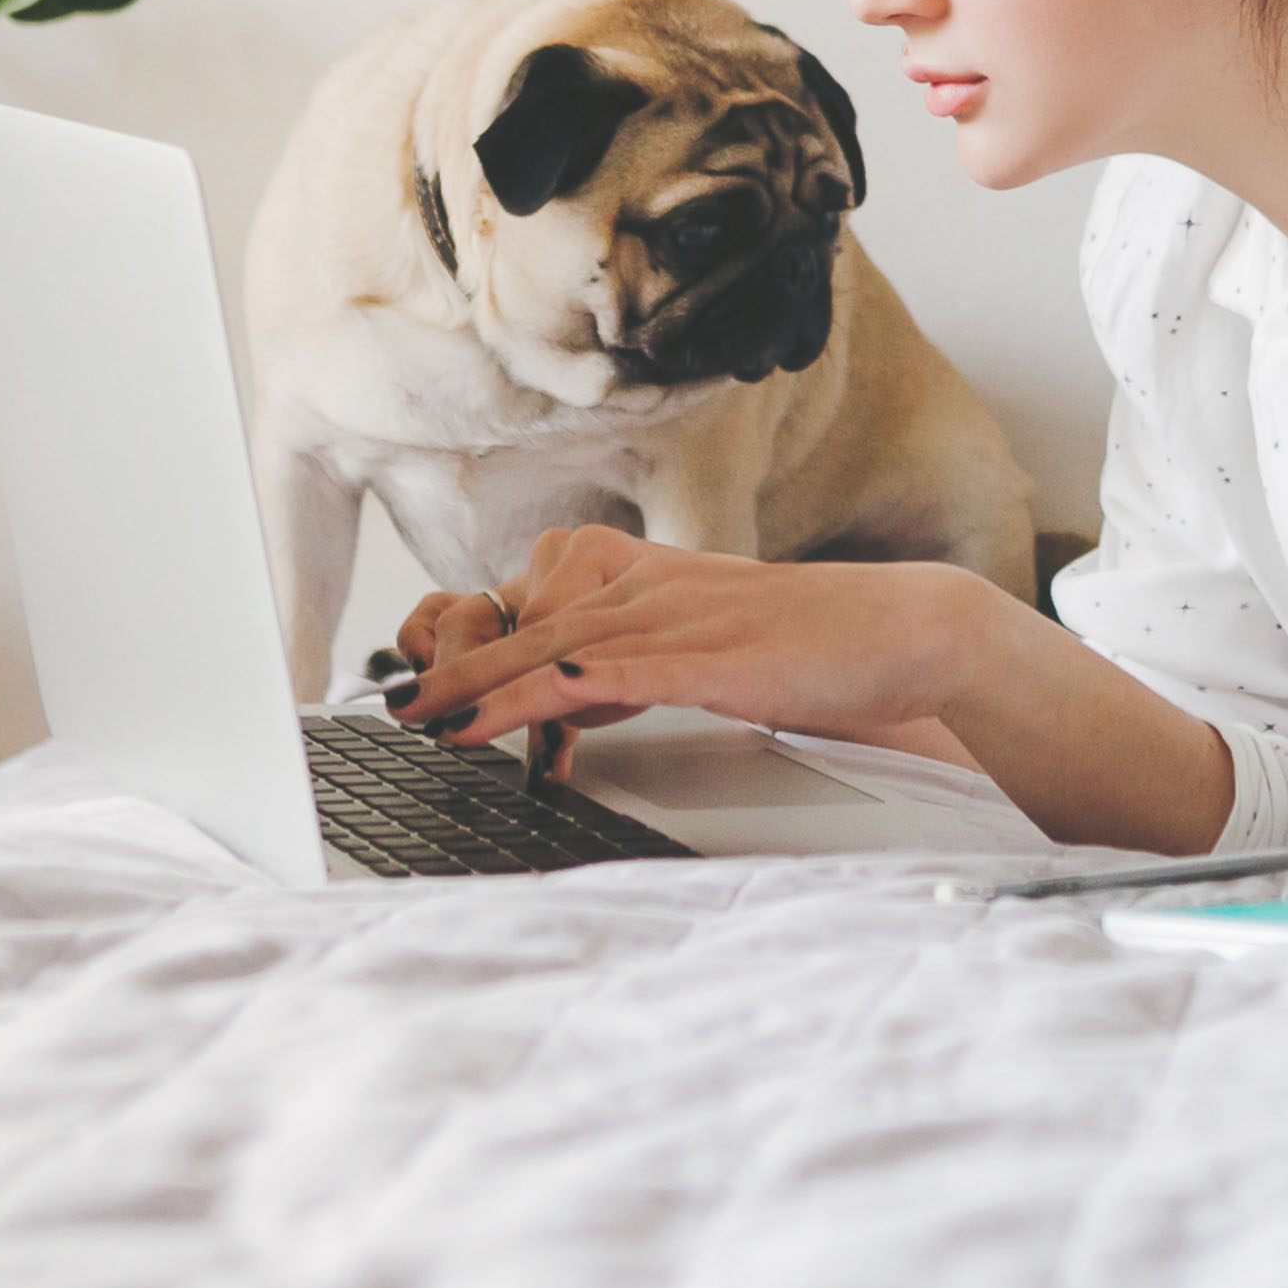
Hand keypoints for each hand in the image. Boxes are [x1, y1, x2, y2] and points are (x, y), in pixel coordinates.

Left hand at [389, 524, 993, 774]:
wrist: (895, 630)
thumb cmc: (796, 642)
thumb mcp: (689, 645)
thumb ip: (622, 663)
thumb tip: (559, 705)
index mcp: (631, 569)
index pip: (525, 604)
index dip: (469, 649)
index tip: (420, 686)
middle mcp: (639, 582)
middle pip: (519, 623)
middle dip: (449, 668)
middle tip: (392, 703)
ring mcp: (671, 616)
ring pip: (548, 648)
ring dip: (477, 688)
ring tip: (422, 718)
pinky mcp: (704, 656)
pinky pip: (609, 673)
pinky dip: (549, 695)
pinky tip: (509, 713)